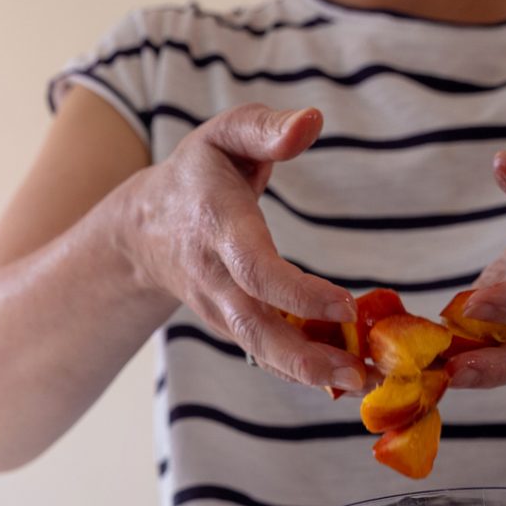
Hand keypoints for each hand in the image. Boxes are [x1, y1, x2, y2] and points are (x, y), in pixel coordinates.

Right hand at [118, 104, 366, 392]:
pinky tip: (341, 378)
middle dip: (303, 356)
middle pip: (254, 326)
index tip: (345, 305)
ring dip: (307, 372)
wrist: (145, 226)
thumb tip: (311, 122)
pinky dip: (300, 369)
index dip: (297, 293)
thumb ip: (265, 129)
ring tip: (360, 383)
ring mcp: (219, 306)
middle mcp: (214, 276)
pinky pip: (263, 351)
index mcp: (217, 226)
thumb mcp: (224, 134)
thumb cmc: (199, 173)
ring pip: (259, 348)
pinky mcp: (230, 323)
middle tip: (356, 373)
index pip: (254, 269)